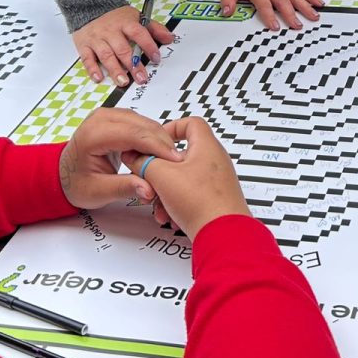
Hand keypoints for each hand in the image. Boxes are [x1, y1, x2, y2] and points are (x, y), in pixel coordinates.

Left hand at [59, 108, 183, 209]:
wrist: (63, 174)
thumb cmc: (76, 183)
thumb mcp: (98, 192)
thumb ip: (125, 188)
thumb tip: (150, 190)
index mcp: (93, 134)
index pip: (133, 134)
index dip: (157, 146)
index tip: (175, 159)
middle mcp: (101, 118)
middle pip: (142, 125)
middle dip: (163, 142)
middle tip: (178, 161)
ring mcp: (109, 114)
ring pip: (144, 122)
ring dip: (160, 138)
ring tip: (171, 158)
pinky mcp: (117, 117)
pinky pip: (141, 123)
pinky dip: (153, 136)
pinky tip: (160, 151)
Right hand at [72, 5, 174, 86]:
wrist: (91, 7)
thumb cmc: (116, 17)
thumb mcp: (137, 17)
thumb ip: (154, 28)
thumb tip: (170, 38)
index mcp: (125, 22)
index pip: (138, 33)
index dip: (148, 45)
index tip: (156, 58)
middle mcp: (110, 31)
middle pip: (122, 48)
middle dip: (133, 65)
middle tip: (141, 78)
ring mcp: (96, 38)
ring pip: (106, 55)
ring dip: (115, 70)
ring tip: (123, 81)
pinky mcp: (84, 45)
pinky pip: (87, 58)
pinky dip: (92, 69)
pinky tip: (99, 78)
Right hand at [121, 117, 249, 239]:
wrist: (222, 234)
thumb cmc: (202, 202)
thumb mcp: (162, 176)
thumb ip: (144, 162)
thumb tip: (135, 156)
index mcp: (207, 146)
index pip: (190, 123)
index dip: (170, 128)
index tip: (155, 142)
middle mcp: (214, 161)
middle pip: (181, 156)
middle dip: (160, 171)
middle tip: (150, 179)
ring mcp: (216, 181)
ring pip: (183, 179)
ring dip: (165, 192)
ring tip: (159, 206)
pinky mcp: (215, 199)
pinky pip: (190, 195)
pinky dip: (176, 204)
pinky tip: (170, 217)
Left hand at [222, 0, 322, 30]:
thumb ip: (228, 0)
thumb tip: (226, 12)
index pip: (265, 6)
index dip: (270, 17)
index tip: (275, 27)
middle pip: (284, 3)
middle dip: (291, 15)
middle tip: (297, 25)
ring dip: (306, 7)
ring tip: (314, 16)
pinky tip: (320, 4)